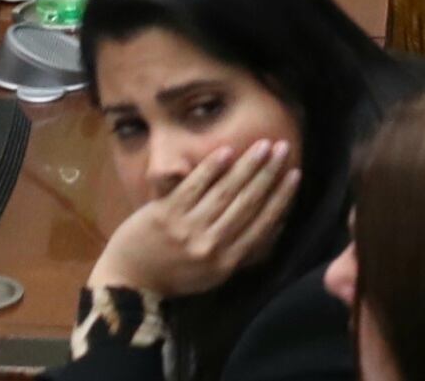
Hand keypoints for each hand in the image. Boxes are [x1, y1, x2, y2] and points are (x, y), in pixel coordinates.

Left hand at [90, 140, 299, 300]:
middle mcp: (210, 245)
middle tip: (283, 149)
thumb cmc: (175, 274)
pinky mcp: (166, 212)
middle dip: (268, 174)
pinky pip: (194, 185)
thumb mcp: (213, 274)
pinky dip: (211, 167)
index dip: (280, 198)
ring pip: (224, 191)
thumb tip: (275, 222)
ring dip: (247, 166)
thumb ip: (241, 250)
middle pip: (247, 203)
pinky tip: (227, 151)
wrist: (130, 278)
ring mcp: (187, 227)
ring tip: (263, 145)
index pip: (261, 225)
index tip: (294, 175)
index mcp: (226, 263)